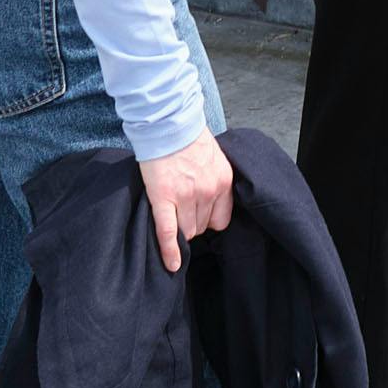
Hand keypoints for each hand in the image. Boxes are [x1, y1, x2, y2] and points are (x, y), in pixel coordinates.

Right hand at [141, 132, 234, 272]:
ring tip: (171, 215)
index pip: (221, 220)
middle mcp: (208, 191)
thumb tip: (211, 202)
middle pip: (201, 227)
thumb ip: (216, 181)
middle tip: (181, 209)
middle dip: (192, 223)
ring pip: (186, 232)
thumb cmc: (189, 139)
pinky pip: (168, 233)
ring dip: (180, 230)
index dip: (208, 220)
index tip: (199, 216)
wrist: (168, 122)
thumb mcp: (215, 158)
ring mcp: (186, 196)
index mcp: (223, 181)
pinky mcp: (163, 198)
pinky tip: (171, 265)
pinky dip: (169, 251)